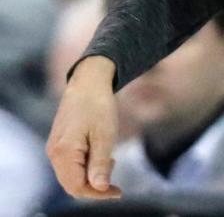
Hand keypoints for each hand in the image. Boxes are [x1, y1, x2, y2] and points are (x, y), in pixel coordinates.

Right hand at [46, 56, 122, 199]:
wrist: (88, 80)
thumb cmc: (98, 104)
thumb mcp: (105, 134)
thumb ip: (100, 163)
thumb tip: (100, 188)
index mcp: (63, 152)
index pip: (77, 187)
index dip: (98, 194)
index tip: (118, 192)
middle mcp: (54, 153)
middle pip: (72, 184)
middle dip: (95, 186)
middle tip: (115, 178)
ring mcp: (55, 148)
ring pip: (71, 175)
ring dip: (91, 176)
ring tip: (110, 160)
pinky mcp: (60, 143)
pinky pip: (71, 164)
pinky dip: (86, 166)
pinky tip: (101, 154)